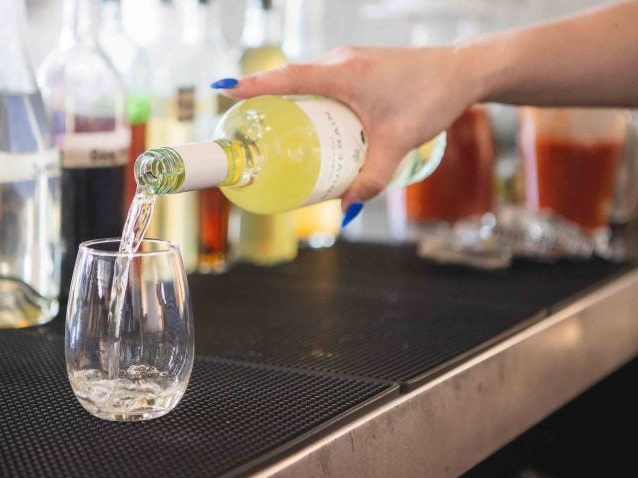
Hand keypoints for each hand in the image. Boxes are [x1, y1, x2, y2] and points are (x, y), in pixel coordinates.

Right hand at [220, 45, 479, 209]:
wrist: (464, 71)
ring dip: (287, 100)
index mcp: (344, 73)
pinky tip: (310, 122)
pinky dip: (308, 98)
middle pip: (290, 80)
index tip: (223, 93)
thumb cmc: (432, 96)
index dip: (252, 86)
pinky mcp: (358, 67)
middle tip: (245, 127)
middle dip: (263, 100)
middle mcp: (341, 62)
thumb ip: (372, 178)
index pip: (287, 78)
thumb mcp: (399, 143)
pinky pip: (322, 82)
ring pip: (306, 80)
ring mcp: (349, 62)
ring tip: (271, 129)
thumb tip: (347, 206)